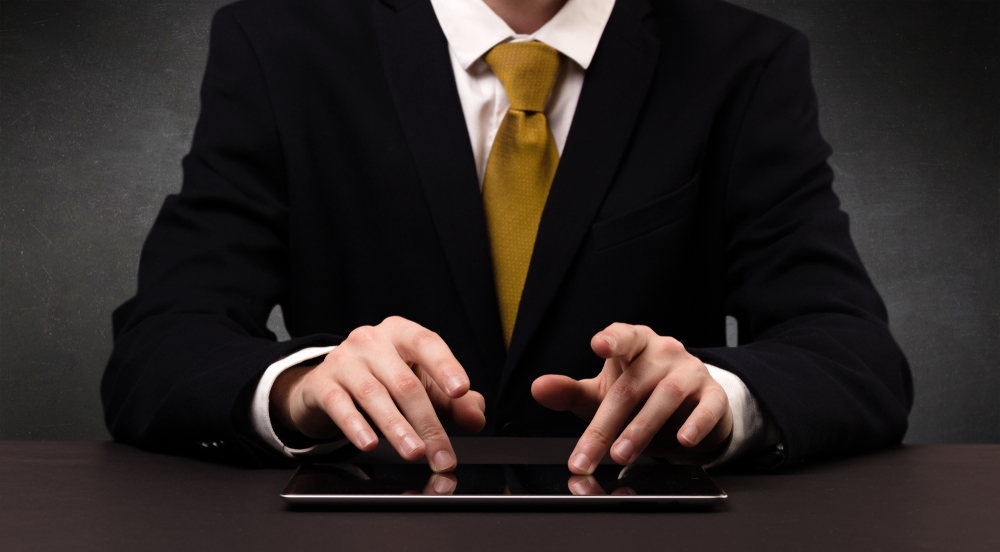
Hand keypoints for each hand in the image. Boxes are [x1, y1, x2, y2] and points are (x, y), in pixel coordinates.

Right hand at [270, 316, 485, 471]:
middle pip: (404, 382)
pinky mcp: (322, 383)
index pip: (427, 343)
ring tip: (414, 453)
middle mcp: (371, 340)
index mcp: (401, 333)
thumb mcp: (423, 386)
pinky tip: (370, 443)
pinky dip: (356, 426)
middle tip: (441, 453)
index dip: (445, 366)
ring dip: (397, 428)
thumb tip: (476, 417)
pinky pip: (340, 405)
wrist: (330, 384)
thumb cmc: (384, 379)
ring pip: (374, 395)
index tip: (460, 390)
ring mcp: (344, 360)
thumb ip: (454, 401)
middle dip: (427, 423)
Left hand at [531, 323, 732, 473]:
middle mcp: (663, 351)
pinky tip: (684, 440)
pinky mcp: (713, 394)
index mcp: (634, 344)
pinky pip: (708, 406)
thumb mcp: (601, 393)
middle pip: (632, 384)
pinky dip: (697, 422)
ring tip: (621, 454)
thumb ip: (569, 392)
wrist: (688, 410)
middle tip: (591, 453)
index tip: (599, 345)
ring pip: (666, 395)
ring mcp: (691, 370)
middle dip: (608, 423)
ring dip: (642, 428)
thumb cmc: (638, 395)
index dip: (612, 339)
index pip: (622, 336)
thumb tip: (538, 388)